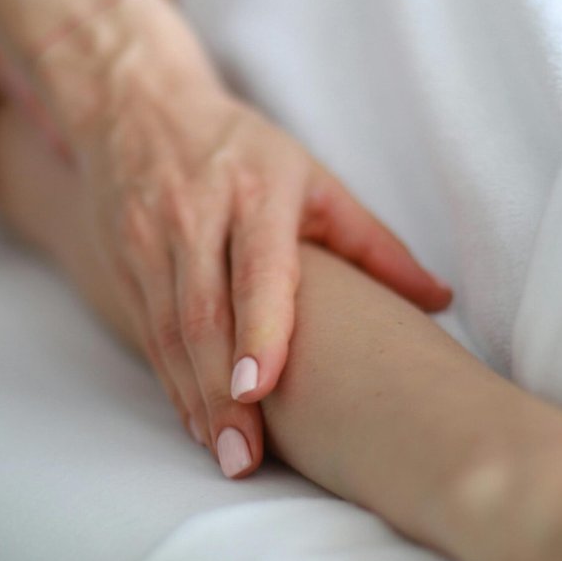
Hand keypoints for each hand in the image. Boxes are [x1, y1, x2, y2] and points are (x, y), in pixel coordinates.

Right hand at [60, 40, 452, 477]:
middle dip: (221, 392)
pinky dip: (171, 380)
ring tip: (226, 454)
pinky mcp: (121, 260)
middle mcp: (194, 214)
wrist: (135, 102)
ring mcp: (149, 239)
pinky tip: (195, 423)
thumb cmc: (242, 148)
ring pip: (170, 330)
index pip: (255, 267)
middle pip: (204, 314)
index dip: (258, 328)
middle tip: (246, 458)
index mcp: (254, 191)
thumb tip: (440, 300)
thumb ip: (373, 243)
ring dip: (194, 398)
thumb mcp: (312, 178)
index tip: (259, 387)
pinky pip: (147, 331)